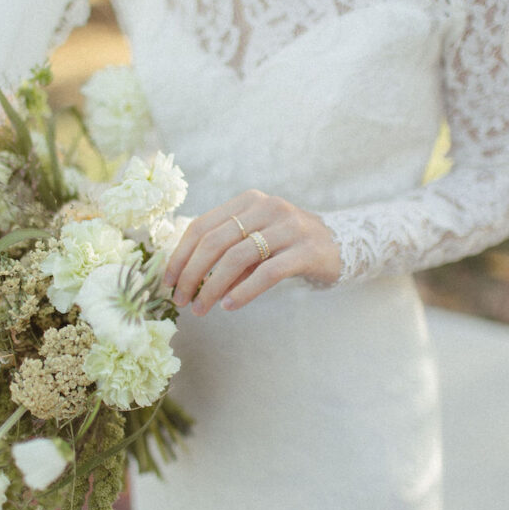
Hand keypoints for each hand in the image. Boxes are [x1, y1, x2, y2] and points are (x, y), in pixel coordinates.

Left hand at [163, 189, 341, 314]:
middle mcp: (268, 207)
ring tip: (201, 308)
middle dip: (191, 273)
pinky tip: (230, 306)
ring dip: (212, 287)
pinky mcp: (306, 251)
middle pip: (215, 241)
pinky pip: (267, 273)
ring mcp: (289, 227)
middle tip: (180, 300)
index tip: (167, 281)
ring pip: (238, 257)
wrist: (341, 245)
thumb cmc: (287, 245)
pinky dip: (244, 291)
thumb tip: (184, 277)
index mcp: (248, 201)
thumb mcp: (256, 240)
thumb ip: (226, 250)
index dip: (180, 255)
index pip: (202, 225)